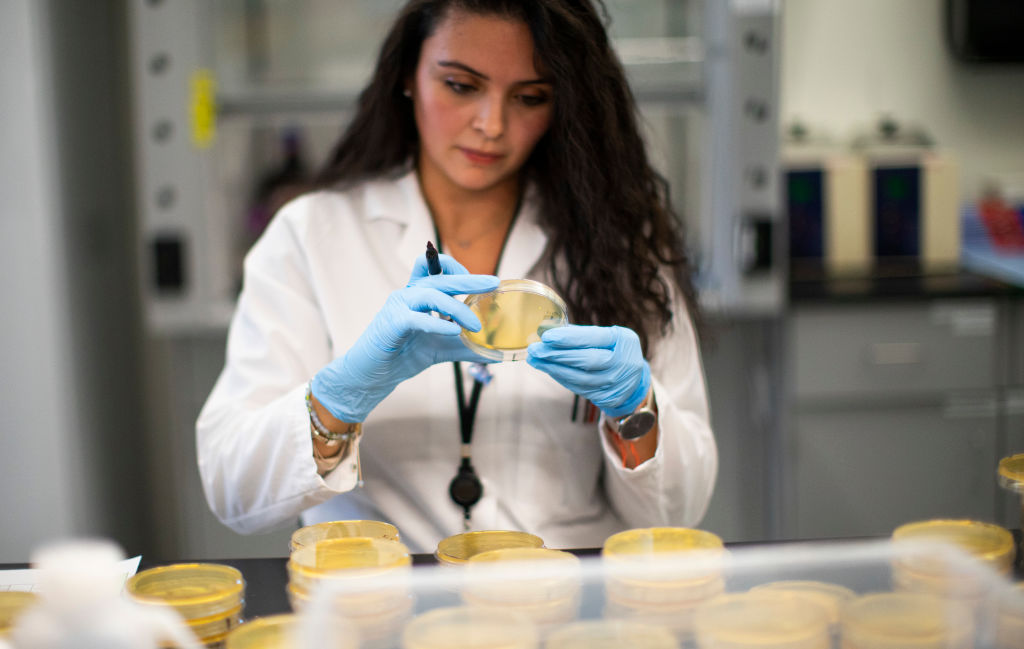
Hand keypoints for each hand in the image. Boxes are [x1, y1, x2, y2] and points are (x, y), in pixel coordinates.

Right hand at [312, 254, 497, 421]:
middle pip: (440, 278)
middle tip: (493, 283)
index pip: (436, 268)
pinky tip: (454, 332)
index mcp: (418, 295)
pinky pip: (417, 318)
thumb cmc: (404, 356)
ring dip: (457, 308)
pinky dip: (437, 324)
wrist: (373, 375)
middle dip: (469, 280)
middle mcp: (408, 294)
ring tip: (476, 326)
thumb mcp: (442, 348)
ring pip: (432, 295)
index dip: (458, 268)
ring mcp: (398, 306)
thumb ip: (465, 346)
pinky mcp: (392, 323)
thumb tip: (495, 352)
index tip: (483, 281)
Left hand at [527, 325, 650, 417]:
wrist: (634, 381)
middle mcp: (622, 363)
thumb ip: (583, 334)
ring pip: (579, 377)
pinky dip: (561, 377)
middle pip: (585, 360)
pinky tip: (548, 369)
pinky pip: (578, 388)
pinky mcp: (605, 397)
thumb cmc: (616, 351)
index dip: (569, 338)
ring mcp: (614, 383)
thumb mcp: (609, 337)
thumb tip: (549, 329)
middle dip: (556, 354)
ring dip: (553, 368)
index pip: (594, 338)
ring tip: (535, 359)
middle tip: (535, 349)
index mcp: (623, 341)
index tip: (546, 336)